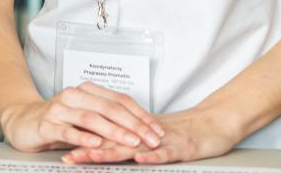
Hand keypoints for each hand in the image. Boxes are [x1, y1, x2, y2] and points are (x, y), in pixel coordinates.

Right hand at [0, 82, 163, 154]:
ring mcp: (59, 109)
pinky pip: (68, 131)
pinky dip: (84, 137)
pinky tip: (96, 143)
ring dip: (114, 130)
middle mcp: (74, 96)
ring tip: (131, 141)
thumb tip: (142, 129)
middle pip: (109, 107)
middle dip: (134, 124)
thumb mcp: (86, 116)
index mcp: (87, 90)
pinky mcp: (47, 124)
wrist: (23, 121)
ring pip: (91, 118)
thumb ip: (108, 119)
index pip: (120, 100)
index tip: (157, 129)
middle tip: (151, 138)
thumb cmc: (59, 120)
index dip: (141, 115)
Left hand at [63, 107, 241, 164]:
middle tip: (68, 156)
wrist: (215, 122)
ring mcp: (163, 141)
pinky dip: (151, 155)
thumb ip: (134, 140)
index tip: (64, 147)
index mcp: (138, 132)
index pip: (107, 137)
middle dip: (89, 149)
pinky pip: (165, 152)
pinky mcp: (182, 147)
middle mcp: (146, 135)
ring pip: (134, 145)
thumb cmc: (186, 132)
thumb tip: (111, 146)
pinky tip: (139, 158)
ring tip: (91, 157)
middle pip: (114, 141)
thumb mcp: (155, 137)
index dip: (86, 142)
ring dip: (112, 151)